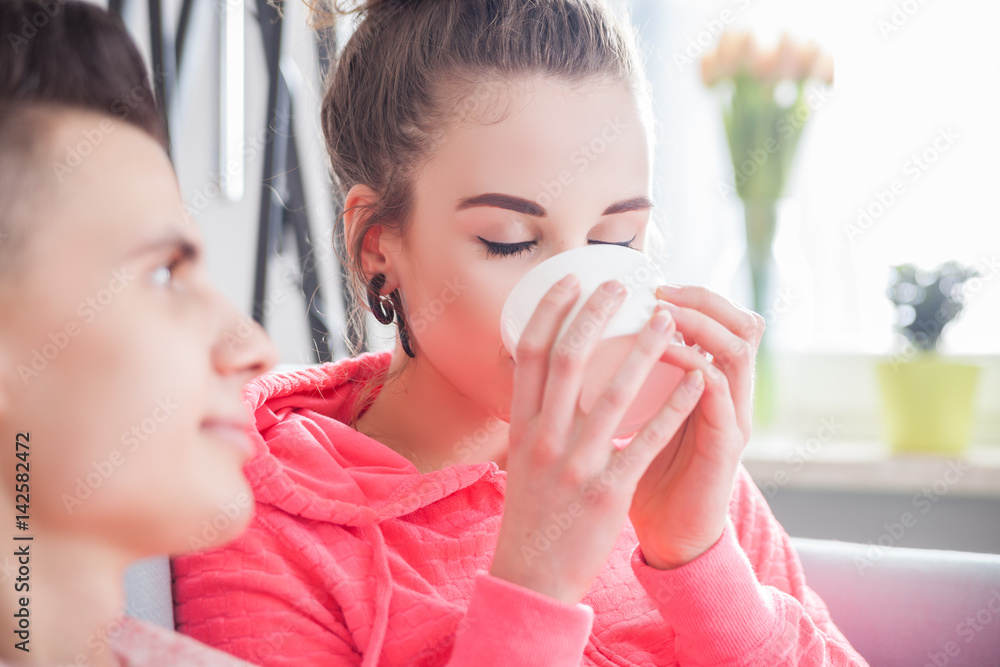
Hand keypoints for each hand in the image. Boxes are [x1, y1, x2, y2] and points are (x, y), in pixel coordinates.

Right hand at [490, 276, 705, 603]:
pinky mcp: (608, 491)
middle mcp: (543, 438)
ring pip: (614, 392)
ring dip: (646, 350)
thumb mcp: (521, 459)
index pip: (531, 354)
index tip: (571, 280)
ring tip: (669, 321)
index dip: (550, 311)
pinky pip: (647, 438)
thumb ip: (536, 417)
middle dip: (597, 315)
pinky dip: (675, 405)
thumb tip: (545, 375)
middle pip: (569, 359)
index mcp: (521, 427)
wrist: (533, 577)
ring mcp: (575, 464)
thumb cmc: (533, 513)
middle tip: (623, 285)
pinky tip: (696, 379)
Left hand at [628, 284, 763, 569]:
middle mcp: (725, 394)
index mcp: (701, 384)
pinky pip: (721, 395)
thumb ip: (613, 387)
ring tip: (664, 313)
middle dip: (701, 299)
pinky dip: (698, 370)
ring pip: (738, 349)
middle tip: (659, 291)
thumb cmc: (640, 476)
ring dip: (701, 325)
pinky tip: (673, 356)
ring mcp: (731, 416)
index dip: (690, 294)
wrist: (669, 537)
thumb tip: (564, 350)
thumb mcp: (627, 421)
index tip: (648, 284)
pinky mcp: (726, 444)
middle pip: (740, 322)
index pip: (716, 320)